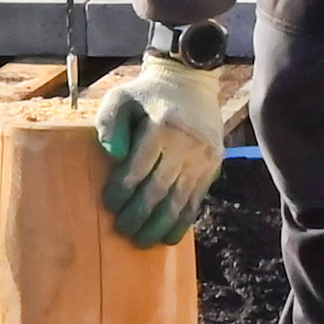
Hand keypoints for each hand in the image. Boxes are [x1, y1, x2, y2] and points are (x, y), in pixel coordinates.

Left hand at [89, 48, 224, 245]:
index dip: (121, 192)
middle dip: (138, 215)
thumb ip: (109, 122)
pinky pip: (196, 200)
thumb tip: (113, 155)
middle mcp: (187, 143)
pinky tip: (168, 236)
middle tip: (122, 230)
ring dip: (159, 225)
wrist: (189, 82)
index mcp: (162, 125)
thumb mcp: (121, 97)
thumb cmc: (146, 95)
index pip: (138, 168)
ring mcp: (203, 156)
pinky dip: (182, 222)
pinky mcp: (214, 166)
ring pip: (179, 200)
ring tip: (142, 240)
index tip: (108, 205)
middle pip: (159, 189)